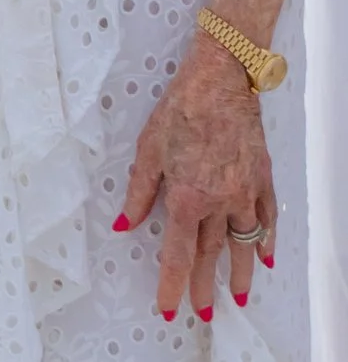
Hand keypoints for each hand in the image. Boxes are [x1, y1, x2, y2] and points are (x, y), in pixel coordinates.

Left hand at [119, 40, 276, 322]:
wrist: (220, 80)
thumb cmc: (180, 109)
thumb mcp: (148, 148)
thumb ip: (139, 192)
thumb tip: (124, 224)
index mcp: (188, 197)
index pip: (179, 254)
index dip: (172, 284)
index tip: (168, 307)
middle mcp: (220, 202)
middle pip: (212, 255)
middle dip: (205, 287)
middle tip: (202, 313)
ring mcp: (245, 193)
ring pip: (243, 244)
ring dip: (240, 273)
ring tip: (237, 297)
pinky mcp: (262, 180)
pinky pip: (267, 220)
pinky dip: (266, 241)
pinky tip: (265, 258)